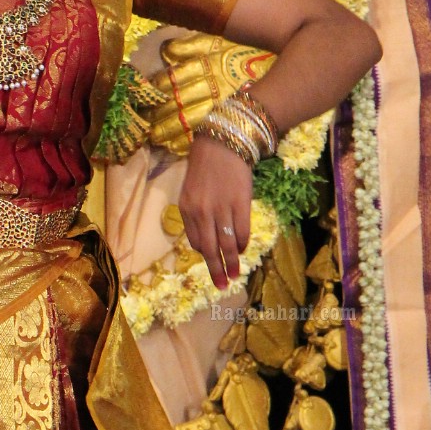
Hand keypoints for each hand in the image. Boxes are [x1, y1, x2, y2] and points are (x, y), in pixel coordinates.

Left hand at [179, 132, 253, 290]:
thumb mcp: (191, 191)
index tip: (212, 263)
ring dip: (232, 263)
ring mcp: (221, 209)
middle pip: (209, 249)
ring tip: (236, 275)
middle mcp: (202, 212)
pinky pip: (242, 232)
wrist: (223, 143)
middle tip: (222, 285)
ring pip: (226, 244)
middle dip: (216, 270)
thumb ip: (195, 214)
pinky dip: (242, 244)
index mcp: (186, 210)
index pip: (195, 242)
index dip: (204, 255)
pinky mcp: (241, 204)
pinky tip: (244, 249)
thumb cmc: (206, 167)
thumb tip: (205, 239)